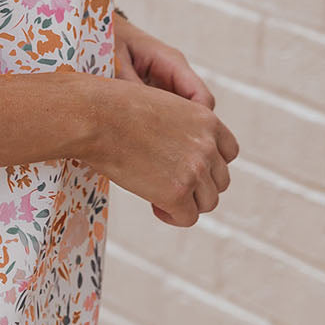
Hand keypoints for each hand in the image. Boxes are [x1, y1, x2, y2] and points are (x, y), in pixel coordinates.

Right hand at [113, 14, 218, 223]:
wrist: (96, 117)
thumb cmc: (116, 108)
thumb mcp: (162, 106)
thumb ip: (182, 128)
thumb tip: (180, 155)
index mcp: (206, 119)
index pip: (228, 152)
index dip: (210, 163)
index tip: (187, 167)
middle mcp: (207, 145)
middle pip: (220, 180)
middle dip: (198, 186)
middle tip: (169, 184)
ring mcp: (195, 170)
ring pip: (208, 202)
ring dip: (187, 202)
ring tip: (160, 196)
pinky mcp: (178, 193)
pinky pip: (187, 218)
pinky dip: (172, 216)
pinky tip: (154, 205)